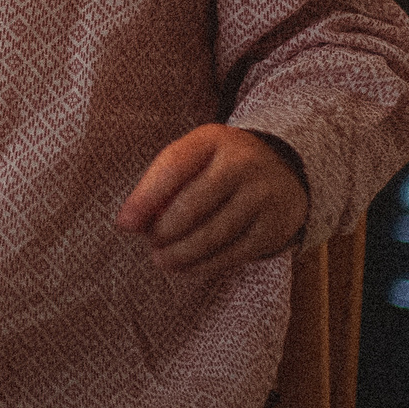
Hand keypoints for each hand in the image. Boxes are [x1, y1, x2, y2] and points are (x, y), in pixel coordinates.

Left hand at [115, 125, 307, 278]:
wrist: (283, 171)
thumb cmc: (221, 165)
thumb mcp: (196, 156)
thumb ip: (163, 181)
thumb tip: (129, 223)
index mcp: (214, 140)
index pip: (174, 167)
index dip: (145, 198)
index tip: (125, 225)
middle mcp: (242, 164)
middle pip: (193, 205)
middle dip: (164, 230)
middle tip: (150, 243)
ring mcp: (261, 196)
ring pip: (213, 234)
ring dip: (181, 253)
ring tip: (162, 260)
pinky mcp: (273, 228)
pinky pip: (233, 253)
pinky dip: (204, 265)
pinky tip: (186, 268)